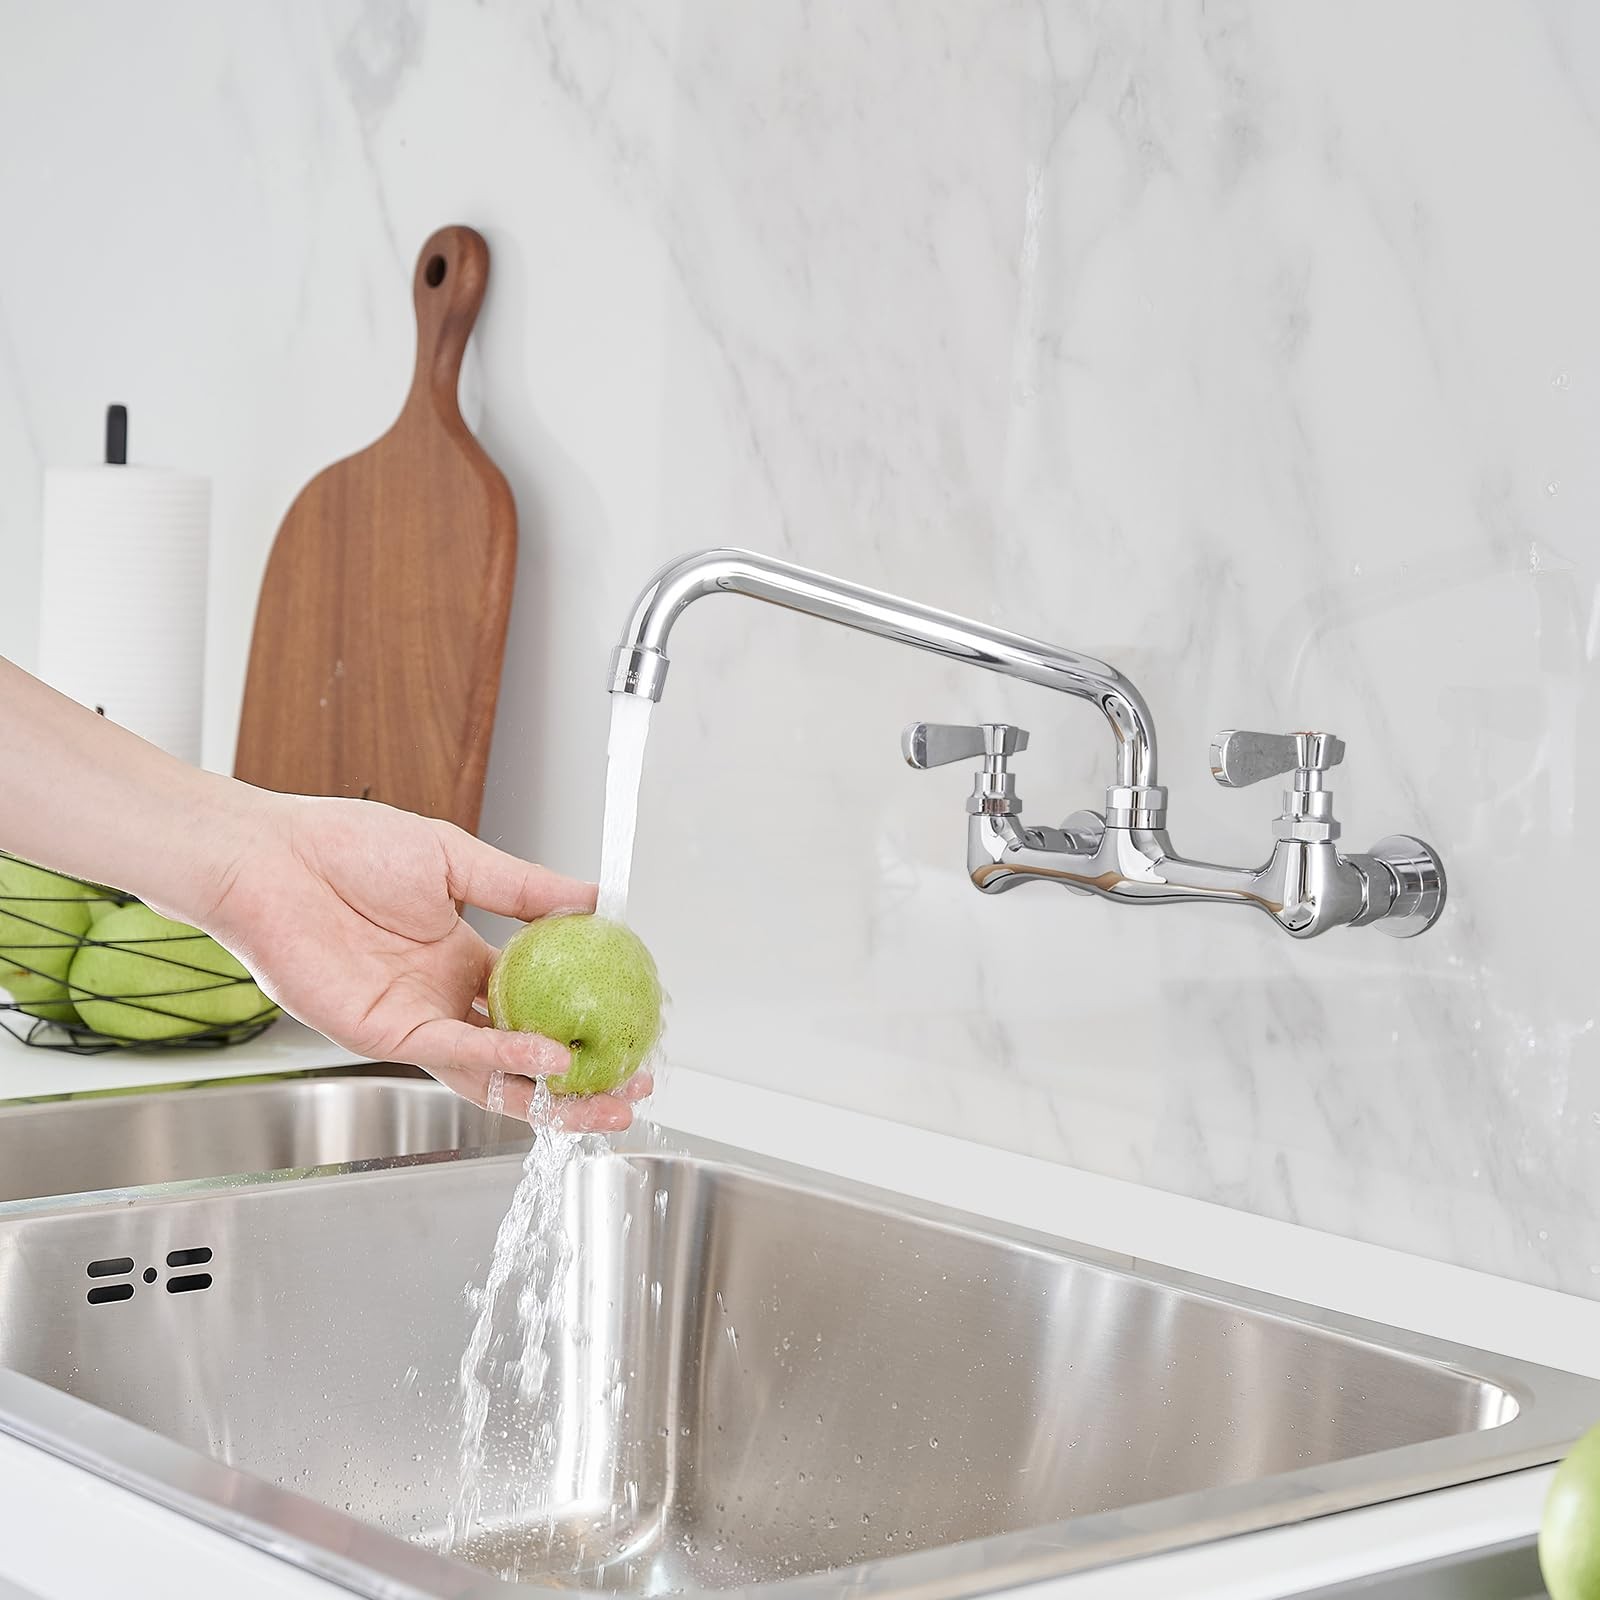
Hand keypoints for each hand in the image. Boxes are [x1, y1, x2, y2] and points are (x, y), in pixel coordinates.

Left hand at [187, 792, 649, 1132]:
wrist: (272, 856)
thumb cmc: (343, 847)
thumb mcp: (456, 858)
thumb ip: (524, 887)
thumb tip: (595, 896)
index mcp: (463, 960)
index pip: (537, 1005)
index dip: (585, 1021)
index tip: (632, 1025)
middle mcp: (444, 1000)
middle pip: (523, 1057)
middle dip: (581, 1081)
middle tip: (633, 1086)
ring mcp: (416, 1022)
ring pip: (493, 1075)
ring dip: (551, 1093)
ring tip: (606, 1099)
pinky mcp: (385, 1033)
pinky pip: (454, 1053)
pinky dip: (503, 1058)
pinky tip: (547, 1057)